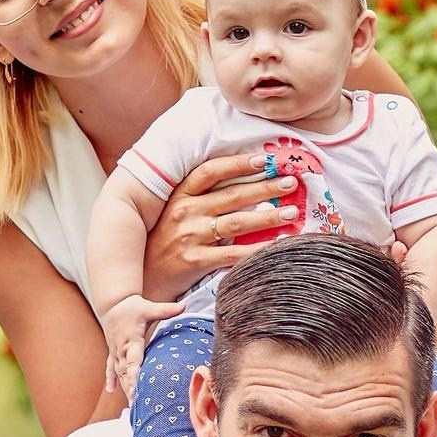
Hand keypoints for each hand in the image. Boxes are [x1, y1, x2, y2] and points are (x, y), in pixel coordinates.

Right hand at [100, 294, 183, 396]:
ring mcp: (115, 351)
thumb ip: (167, 309)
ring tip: (131, 404)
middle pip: (126, 371)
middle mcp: (122, 348)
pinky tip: (110, 391)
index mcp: (131, 339)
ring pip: (119, 372)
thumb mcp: (150, 307)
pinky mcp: (113, 351)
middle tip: (136, 403)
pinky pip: (110, 367)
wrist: (113, 303)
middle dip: (130, 387)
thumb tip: (185, 304)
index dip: (134, 374)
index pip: (133, 360)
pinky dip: (110, 378)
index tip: (135, 387)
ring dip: (124, 387)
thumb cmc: (133, 307)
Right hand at [143, 154, 300, 302]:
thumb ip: (202, 198)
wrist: (144, 276)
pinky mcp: (195, 261)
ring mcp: (190, 236)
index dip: (238, 164)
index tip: (264, 160)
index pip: (211, 172)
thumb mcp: (176, 211)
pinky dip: (256, 249)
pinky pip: (233, 254)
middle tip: (291, 183)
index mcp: (180, 195)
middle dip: (265, 188)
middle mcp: (185, 212)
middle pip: (232, 196)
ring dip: (268, 217)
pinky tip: (276, 246)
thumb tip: (247, 185)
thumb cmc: (166, 239)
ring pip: (237, 222)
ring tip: (292, 213)